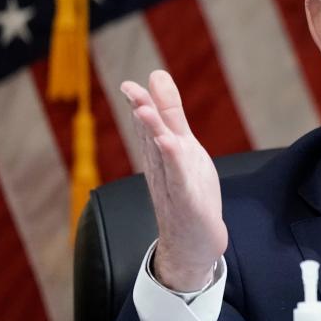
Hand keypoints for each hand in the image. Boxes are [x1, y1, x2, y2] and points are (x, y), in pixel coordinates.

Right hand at [121, 70, 227, 291]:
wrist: (193, 244)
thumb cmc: (187, 192)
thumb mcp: (183, 147)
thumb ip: (171, 113)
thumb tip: (157, 76)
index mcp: (161, 155)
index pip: (148, 126)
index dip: (140, 105)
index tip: (128, 85)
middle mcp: (162, 169)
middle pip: (151, 137)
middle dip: (142, 113)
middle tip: (131, 90)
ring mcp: (173, 187)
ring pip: (163, 157)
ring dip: (153, 134)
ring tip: (145, 111)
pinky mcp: (188, 203)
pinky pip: (180, 182)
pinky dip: (175, 164)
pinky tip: (171, 146)